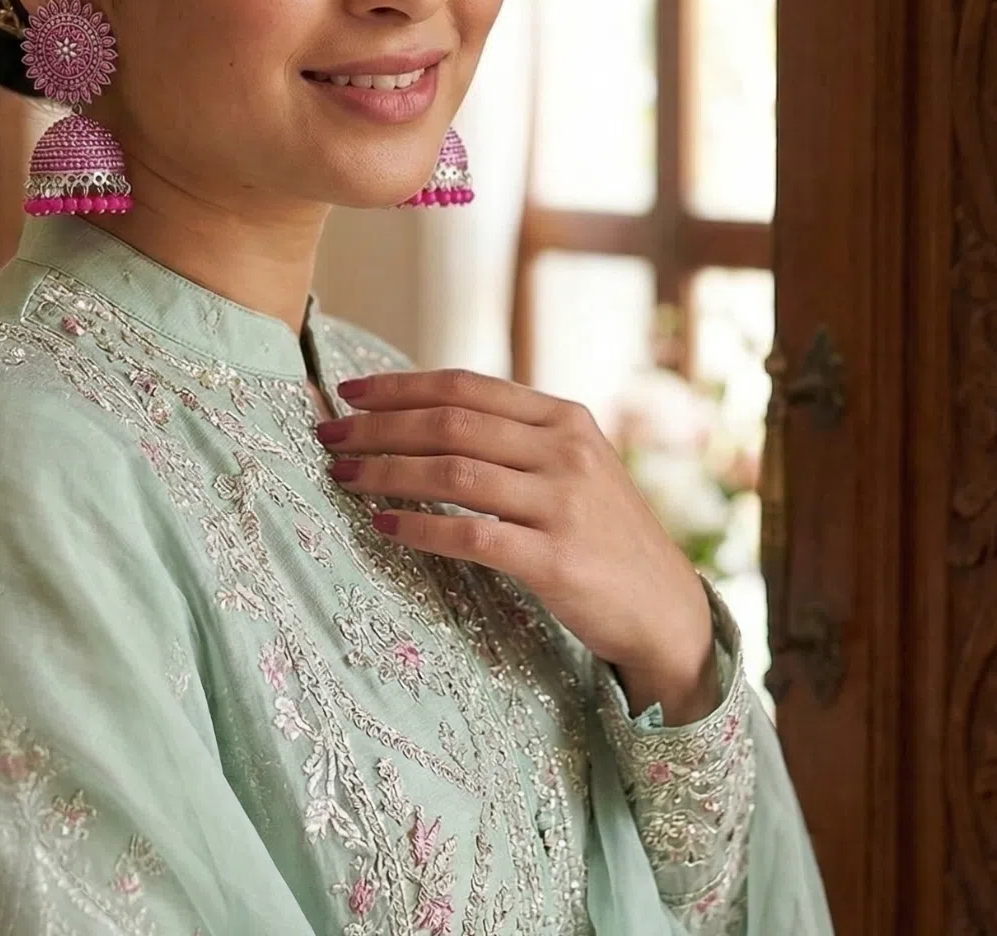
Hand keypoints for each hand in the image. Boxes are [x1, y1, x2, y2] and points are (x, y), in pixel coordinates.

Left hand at [320, 368, 720, 723]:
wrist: (666, 610)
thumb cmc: (602, 533)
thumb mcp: (572, 464)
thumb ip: (513, 435)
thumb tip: (421, 413)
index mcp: (563, 417)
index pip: (464, 385)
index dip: (400, 386)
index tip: (348, 391)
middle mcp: (565, 451)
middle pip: (450, 423)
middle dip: (379, 427)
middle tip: (329, 435)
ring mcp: (563, 504)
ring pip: (452, 473)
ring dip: (387, 472)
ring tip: (344, 475)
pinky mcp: (556, 559)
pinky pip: (470, 535)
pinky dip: (419, 528)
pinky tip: (384, 526)